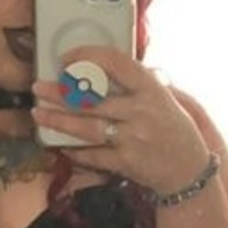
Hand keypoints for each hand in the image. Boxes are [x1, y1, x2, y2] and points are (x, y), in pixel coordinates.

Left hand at [32, 48, 210, 195]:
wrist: (189, 170)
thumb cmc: (175, 130)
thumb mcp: (166, 98)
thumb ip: (140, 83)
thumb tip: (110, 67)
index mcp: (151, 89)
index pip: (115, 63)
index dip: (87, 57)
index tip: (67, 60)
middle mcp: (141, 111)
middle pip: (93, 99)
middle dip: (60, 93)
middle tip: (39, 88)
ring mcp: (133, 138)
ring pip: (87, 128)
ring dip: (59, 121)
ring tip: (39, 114)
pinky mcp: (126, 162)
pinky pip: (94, 155)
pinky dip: (75, 151)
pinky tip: (60, 145)